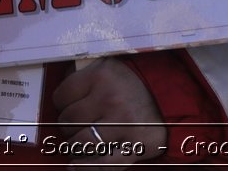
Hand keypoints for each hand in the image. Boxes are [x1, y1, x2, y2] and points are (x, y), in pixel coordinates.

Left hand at [52, 57, 166, 165]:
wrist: (168, 98)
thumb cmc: (130, 84)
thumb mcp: (106, 67)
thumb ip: (81, 75)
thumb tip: (59, 94)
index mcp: (100, 77)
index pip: (61, 97)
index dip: (60, 104)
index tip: (66, 106)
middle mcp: (110, 99)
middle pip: (68, 122)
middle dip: (68, 126)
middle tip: (76, 125)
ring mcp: (122, 125)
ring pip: (81, 143)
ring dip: (75, 146)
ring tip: (77, 143)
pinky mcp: (134, 146)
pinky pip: (103, 163)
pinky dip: (86, 167)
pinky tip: (75, 166)